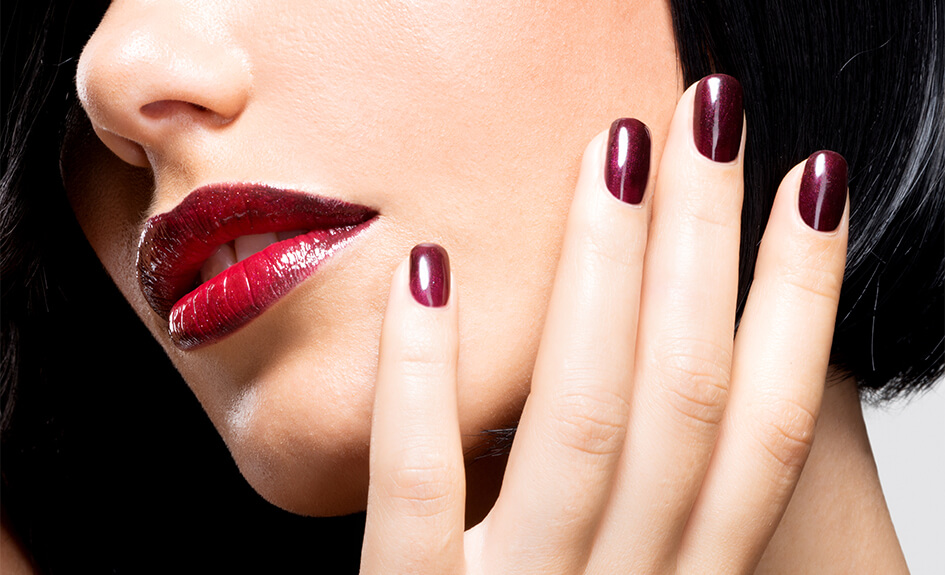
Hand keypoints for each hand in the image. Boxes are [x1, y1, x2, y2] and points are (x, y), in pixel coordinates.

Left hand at [360, 75, 848, 573]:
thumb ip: (649, 510)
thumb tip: (652, 362)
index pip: (766, 428)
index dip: (801, 303)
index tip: (813, 191)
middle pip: (688, 398)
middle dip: (706, 245)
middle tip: (708, 119)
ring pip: (584, 421)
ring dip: (603, 272)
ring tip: (611, 154)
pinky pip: (417, 484)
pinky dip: (426, 374)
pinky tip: (432, 269)